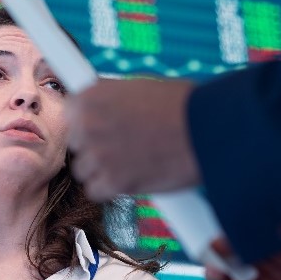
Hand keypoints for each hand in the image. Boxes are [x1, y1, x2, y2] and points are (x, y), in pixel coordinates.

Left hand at [65, 78, 200, 200]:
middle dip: (96, 147)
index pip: (72, 114)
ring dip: (102, 169)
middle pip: (76, 144)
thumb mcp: (138, 88)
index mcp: (91, 96)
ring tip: (133, 161)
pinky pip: (96, 191)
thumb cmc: (182, 105)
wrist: (208, 127)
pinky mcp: (112, 181)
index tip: (102, 128)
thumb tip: (103, 111)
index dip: (90, 123)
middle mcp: (88, 124)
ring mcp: (98, 154)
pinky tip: (133, 178)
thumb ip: (112, 101)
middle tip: (124, 146)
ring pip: (83, 170)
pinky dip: (112, 189)